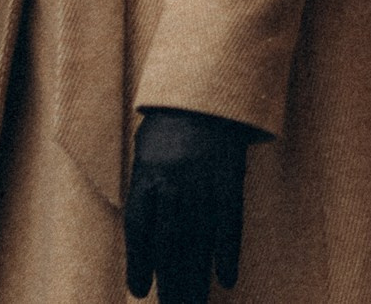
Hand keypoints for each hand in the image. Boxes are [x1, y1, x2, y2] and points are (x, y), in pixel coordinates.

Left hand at [123, 108, 252, 303]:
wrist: (207, 87)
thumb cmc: (171, 118)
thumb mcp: (146, 146)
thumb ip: (145, 183)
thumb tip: (145, 228)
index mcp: (147, 172)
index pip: (140, 227)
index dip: (139, 262)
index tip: (140, 289)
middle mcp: (173, 181)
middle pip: (170, 242)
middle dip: (170, 280)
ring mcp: (204, 181)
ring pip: (198, 240)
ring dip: (196, 276)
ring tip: (193, 303)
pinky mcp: (231, 179)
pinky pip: (229, 222)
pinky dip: (228, 251)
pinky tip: (227, 278)